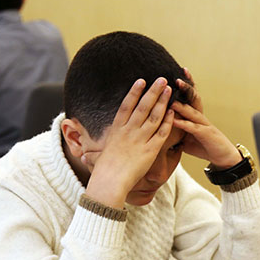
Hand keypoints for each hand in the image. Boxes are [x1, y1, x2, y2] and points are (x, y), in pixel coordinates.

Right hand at [85, 77, 173, 207]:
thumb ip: (103, 148)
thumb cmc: (104, 171)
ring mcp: (140, 139)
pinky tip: (173, 112)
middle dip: (153, 91)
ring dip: (162, 101)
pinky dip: (168, 121)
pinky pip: (162, 133)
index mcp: (117, 129)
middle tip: (161, 79)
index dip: (134, 92)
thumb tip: (87, 153)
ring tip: (169, 90)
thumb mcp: (102, 153)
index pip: (126, 105)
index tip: (141, 81)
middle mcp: (129, 131)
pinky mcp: (150, 150)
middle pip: (143, 106)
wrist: (110, 181)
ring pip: (154, 116)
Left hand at [170, 69, 241, 168]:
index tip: (176, 72)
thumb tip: (160, 126)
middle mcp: (200, 117)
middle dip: (185, 88)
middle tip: (175, 77)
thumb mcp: (187, 136)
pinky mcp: (206, 135)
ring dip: (182, 105)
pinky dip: (183, 124)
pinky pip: (193, 128)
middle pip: (192, 99)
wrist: (224, 157)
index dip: (184, 85)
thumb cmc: (204, 147)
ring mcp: (204, 125)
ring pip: (192, 112)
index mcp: (195, 115)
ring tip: (171, 98)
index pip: (189, 96)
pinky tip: (174, 120)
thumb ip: (176, 129)